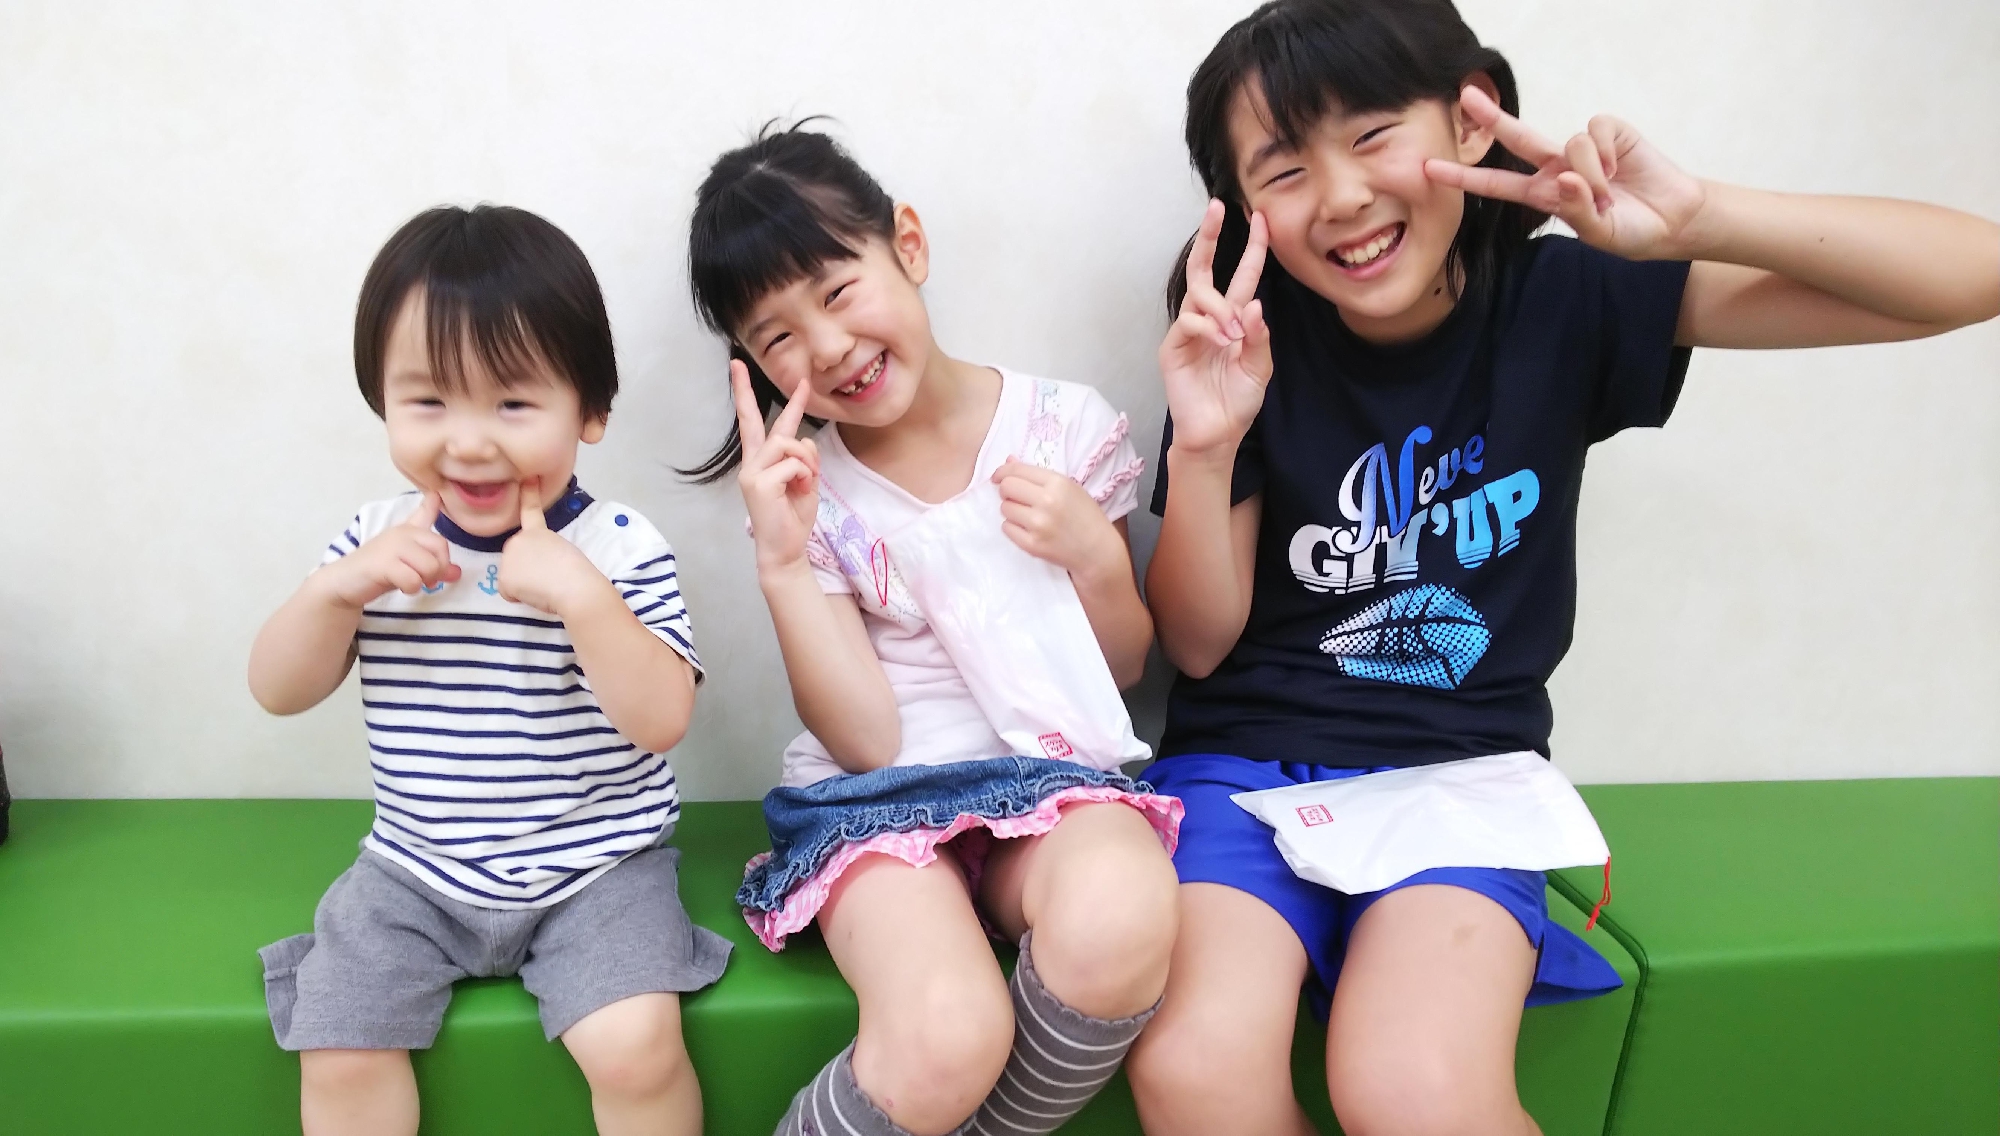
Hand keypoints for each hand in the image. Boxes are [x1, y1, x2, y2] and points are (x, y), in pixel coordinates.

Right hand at [318, 490, 460, 607]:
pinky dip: (411, 588)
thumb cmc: (378, 571)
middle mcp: (402, 533)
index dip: (432, 503)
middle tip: (426, 579)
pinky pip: (414, 579)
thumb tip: (457, 572)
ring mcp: (392, 547)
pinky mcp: (383, 564)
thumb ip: (433, 565)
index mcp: (408, 530)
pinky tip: (401, 587)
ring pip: (430, 566)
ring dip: (424, 581)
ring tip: (411, 582)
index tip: (435, 493)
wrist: (344, 582)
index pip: (424, 513)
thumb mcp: (408, 565)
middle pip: (441, 547)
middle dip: (439, 568)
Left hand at [498, 477, 604, 615]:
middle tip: (547, 577)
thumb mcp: (563, 554)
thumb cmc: (578, 574)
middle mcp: (518, 540)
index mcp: (538, 533)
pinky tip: (535, 594)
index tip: (527, 478)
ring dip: (523, 585)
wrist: (575, 587)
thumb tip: (538, 570)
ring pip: (511, 577)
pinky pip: (509, 593)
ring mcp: (507, 558)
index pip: (531, 510)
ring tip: (544, 585)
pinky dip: (519, 597)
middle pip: (515, 558)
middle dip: (525, 570)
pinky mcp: (504, 578)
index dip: (528, 494)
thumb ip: (545, 553)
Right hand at [733, 360, 820, 576]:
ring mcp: (751, 472)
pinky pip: (793, 463)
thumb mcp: (806, 480)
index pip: (754, 422)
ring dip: (807, 460)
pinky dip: (805, 475)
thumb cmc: (794, 518)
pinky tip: (799, 491)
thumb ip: (803, 457)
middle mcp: (751, 463)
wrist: (786, 550)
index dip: (748, 394)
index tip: (740, 367)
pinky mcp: (757, 482)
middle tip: (738, 365)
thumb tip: (803, 439)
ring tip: (806, 482)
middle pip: (759, 422)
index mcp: (761, 461)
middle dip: (749, 395)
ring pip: (787, 442)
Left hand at [991, 459, 1120, 575]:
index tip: (998, 477)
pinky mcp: (1032, 545)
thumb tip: (1008, 461)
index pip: (1017, 471)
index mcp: (1058, 483)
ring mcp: (1038, 525)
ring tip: (1028, 514)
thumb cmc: (1085, 516)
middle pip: (1007, 487)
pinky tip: (1029, 529)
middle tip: (1016, 497)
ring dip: (1011, 510)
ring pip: (1005, 508)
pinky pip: (1007, 528)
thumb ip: (1038, 475)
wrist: (1098, 550)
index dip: (1002, 472)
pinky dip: (1014, 527)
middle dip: (1006, 491)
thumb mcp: (1069, 487)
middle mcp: (1047, 501)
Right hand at [1160, 199, 1272, 456]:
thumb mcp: (1260, 367)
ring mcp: (1188, 331)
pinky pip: (1190, 322)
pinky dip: (1209, 327)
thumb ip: (1260, 337)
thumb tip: (1254, 305)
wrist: (1217, 433)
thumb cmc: (1238, 401)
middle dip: (1211, 236)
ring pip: (1200, 295)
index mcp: (1233, 320)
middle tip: (1218, 208)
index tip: (1259, 219)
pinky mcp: (1173, 348)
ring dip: (1222, 308)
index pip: (1242, 276)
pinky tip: (1223, 342)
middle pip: (1204, 268)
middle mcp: (1208, 319)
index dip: (1251, 248)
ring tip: (1235, 334)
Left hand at [1424, 86, 1706, 260]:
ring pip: (1569, 145)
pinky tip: (1619, 166)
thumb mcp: (1597, 233)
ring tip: (1609, 192)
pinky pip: (1596, 132)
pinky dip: (1608, 153)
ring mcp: (1583, 147)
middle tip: (1466, 95)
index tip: (1428, 170)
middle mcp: (1558, 166)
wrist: (1673, 220)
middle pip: (1518, 137)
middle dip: (1492, 117)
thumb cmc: (1630, 230)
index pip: (1498, 184)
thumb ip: (1577, 210)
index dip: (1465, 177)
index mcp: (1545, 194)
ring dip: (1591, 174)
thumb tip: (1566, 178)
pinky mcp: (1611, 131)